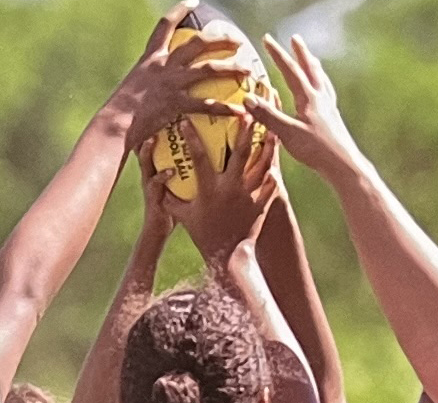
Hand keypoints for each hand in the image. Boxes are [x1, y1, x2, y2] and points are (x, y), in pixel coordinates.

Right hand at [109, 4, 254, 136]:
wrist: (114, 124)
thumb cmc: (119, 111)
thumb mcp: (133, 85)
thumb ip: (148, 80)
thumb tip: (156, 84)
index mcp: (151, 58)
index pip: (165, 26)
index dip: (180, 11)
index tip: (194, 1)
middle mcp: (163, 65)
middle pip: (198, 44)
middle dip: (220, 40)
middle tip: (238, 42)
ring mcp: (171, 83)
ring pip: (208, 69)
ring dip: (231, 68)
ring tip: (248, 70)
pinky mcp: (176, 104)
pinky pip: (206, 104)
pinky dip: (224, 108)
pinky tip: (239, 111)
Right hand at [184, 120, 280, 255]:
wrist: (228, 256)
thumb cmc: (203, 235)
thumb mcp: (183, 216)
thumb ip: (171, 198)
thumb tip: (158, 182)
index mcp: (209, 189)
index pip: (198, 158)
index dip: (191, 138)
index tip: (187, 120)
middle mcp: (230, 188)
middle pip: (240, 153)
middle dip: (244, 131)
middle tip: (248, 111)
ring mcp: (249, 195)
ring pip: (262, 164)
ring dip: (267, 144)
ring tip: (272, 127)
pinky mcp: (261, 203)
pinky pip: (271, 182)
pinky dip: (276, 168)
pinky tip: (279, 157)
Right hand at [246, 34, 364, 182]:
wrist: (344, 165)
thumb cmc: (316, 150)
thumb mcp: (287, 133)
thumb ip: (268, 115)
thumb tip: (248, 98)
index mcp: (309, 98)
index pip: (291, 70)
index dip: (278, 54)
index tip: (267, 39)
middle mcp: (321, 98)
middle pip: (310, 68)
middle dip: (300, 52)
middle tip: (295, 38)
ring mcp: (329, 108)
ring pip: (321, 79)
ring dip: (313, 66)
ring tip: (311, 58)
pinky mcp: (333, 119)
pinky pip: (327, 93)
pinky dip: (322, 85)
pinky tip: (322, 91)